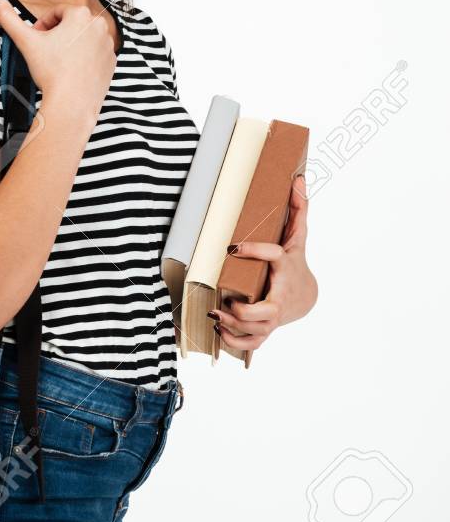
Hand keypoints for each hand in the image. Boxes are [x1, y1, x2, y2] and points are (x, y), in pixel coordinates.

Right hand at [0, 0, 114, 114]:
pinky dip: (84, 58)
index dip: (42, 25)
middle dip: (57, 34)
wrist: (72, 103)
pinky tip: (71, 71)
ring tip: (58, 62)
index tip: (36, 40)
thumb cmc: (51, 72)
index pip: (57, 12)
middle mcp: (99, 25)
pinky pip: (95, 53)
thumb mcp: (26, 42)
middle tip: (45, 52)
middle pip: (71, 24)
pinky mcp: (112, 61)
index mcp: (80, 14)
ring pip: (83, 38)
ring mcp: (108, 44)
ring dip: (71, 45)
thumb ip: (9, 18)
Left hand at [212, 174, 317, 351]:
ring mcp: (276, 316)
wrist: (305, 295)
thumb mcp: (296, 237)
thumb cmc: (294, 263)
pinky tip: (219, 331)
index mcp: (285, 267)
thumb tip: (298, 178)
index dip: (255, 250)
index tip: (231, 247)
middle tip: (223, 301)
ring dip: (234, 326)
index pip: (274, 254)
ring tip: (215, 313)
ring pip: (258, 329)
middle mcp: (281, 296)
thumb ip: (298, 210)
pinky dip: (236, 341)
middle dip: (244, 310)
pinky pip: (254, 343)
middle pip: (267, 310)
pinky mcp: (268, 329)